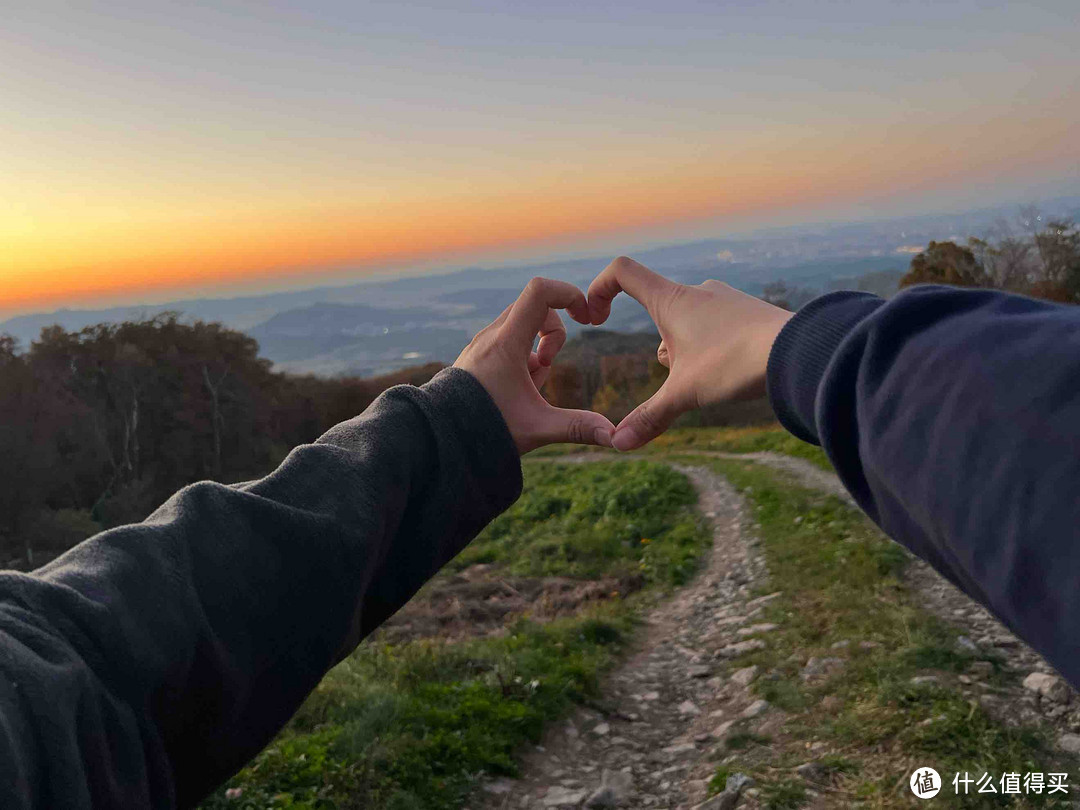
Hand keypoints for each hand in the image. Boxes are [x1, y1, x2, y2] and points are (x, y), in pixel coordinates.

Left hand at [455, 277, 615, 454]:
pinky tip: (515, 388)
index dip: (569, 294)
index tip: (585, 317)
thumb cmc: (485, 430)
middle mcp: (491, 335)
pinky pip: (508, 341)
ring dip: (537, 350)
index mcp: (506, 342)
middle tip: (546, 367)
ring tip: (529, 385)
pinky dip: (521, 358)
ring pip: (522, 326)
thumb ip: (578, 427)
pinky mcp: (478, 355)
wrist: (439, 439)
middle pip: (536, 308)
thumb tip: (615, 436)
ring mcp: (482, 343)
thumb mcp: (538, 428)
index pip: (540, 290)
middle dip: (553, 334)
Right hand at [587, 256, 793, 450]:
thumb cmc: (736, 364)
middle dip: (661, 347)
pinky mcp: (748, 312)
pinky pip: (717, 326)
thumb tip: (617, 444)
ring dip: (687, 350)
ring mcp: (725, 300)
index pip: (622, 272)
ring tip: (712, 376)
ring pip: (688, 323)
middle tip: (681, 374)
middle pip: (658, 310)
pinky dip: (714, 349)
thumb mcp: (685, 394)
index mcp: (671, 300)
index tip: (596, 317)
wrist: (799, 351)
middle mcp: (697, 292)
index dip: (599, 289)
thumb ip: (649, 417)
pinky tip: (734, 370)